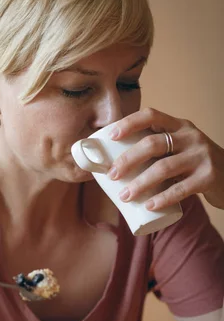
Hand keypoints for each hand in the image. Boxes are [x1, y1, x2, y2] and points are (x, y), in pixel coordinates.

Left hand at [107, 107, 223, 209]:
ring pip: (163, 168)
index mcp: (179, 126)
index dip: (129, 123)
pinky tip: (149, 206)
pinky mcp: (209, 177)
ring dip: (140, 183)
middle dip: (128, 160)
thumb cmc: (195, 165)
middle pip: (152, 143)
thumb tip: (115, 164)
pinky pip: (181, 188)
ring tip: (125, 196)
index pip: (151, 115)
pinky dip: (162, 198)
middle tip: (112, 175)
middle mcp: (191, 137)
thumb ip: (158, 150)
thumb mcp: (180, 149)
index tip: (111, 136)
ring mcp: (201, 156)